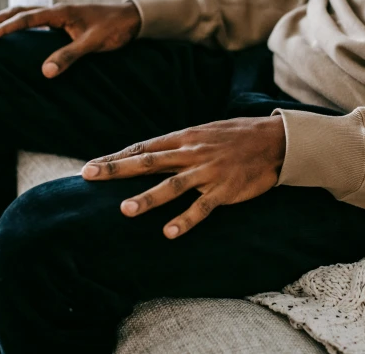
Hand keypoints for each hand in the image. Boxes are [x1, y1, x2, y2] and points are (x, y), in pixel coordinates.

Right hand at [0, 3, 140, 77]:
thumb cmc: (115, 29)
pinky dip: (20, 23)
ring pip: (26, 13)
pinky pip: (36, 20)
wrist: (132, 19)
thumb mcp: (93, 44)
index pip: (25, 19)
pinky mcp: (65, 21)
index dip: (3, 28)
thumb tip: (45, 72)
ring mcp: (60, 15)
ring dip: (6, 19)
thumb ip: (69, 56)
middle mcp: (57, 10)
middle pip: (19, 11)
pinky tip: (15, 33)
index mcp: (60, 12)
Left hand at [81, 116, 286, 238]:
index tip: (92, 165)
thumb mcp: (205, 131)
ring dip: (148, 198)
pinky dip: (186, 220)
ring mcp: (208, 172)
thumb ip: (179, 144)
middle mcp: (192, 152)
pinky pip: (202, 207)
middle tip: (89, 175)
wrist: (275, 141)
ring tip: (125, 209)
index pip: (143, 147)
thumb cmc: (238, 136)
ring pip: (172, 185)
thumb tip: (151, 153)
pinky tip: (169, 233)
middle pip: (148, 161)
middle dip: (117, 169)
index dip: (117, 157)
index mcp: (185, 137)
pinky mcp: (225, 190)